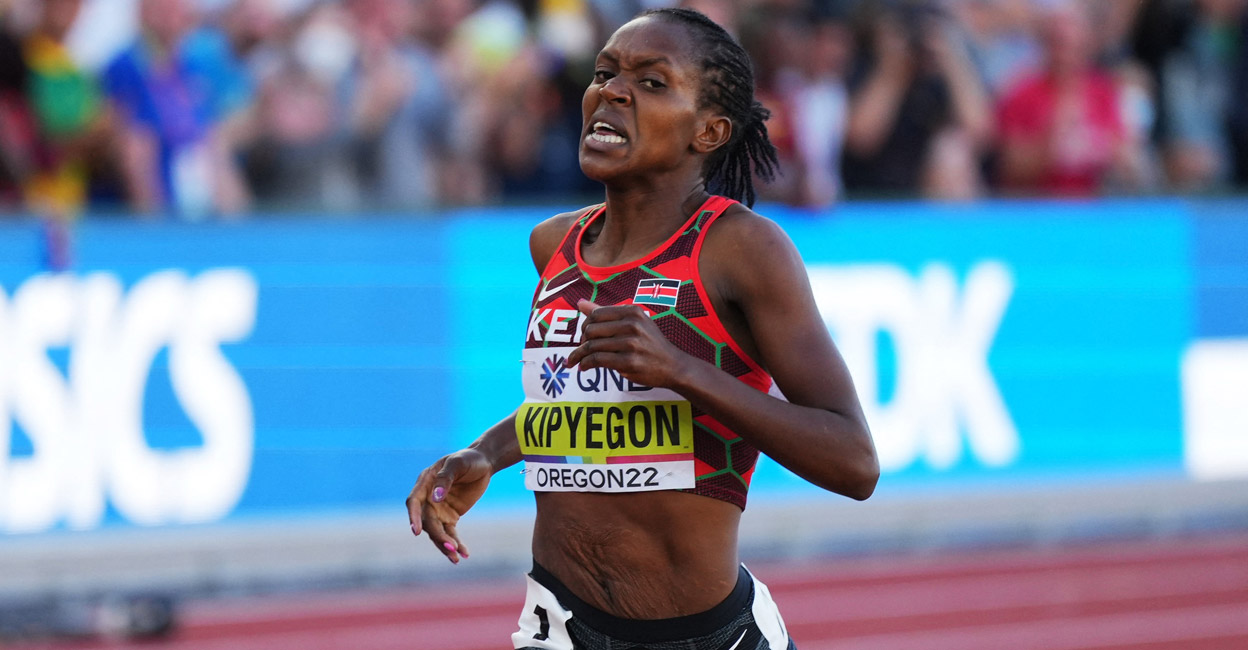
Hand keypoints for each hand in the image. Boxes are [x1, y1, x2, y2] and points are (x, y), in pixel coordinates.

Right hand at [406, 448, 492, 563]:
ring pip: (437, 531)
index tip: (417, 531)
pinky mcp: (450, 517)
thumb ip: (445, 478)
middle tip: (451, 548)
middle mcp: (428, 498)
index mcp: (425, 482)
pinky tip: (464, 554)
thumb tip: (435, 498)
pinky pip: (450, 533)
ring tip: (456, 558)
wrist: (483, 463)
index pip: (414, 502)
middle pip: (427, 522)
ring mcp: (438, 509)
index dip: (413, 517)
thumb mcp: (457, 463)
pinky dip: (457, 544)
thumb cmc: (468, 459)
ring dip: (445, 545)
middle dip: (438, 536)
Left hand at [564, 300, 687, 388]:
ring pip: (592, 346)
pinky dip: (586, 364)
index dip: (585, 325)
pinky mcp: (629, 362)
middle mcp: (632, 325)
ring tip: (576, 362)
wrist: (673, 366)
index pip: (596, 314)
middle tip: (582, 350)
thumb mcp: (633, 322)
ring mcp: (631, 343)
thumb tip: (580, 302)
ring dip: (579, 356)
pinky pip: (597, 360)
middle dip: (582, 341)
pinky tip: (584, 367)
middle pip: (591, 329)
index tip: (584, 337)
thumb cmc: (650, 343)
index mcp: (632, 312)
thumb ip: (606, 313)